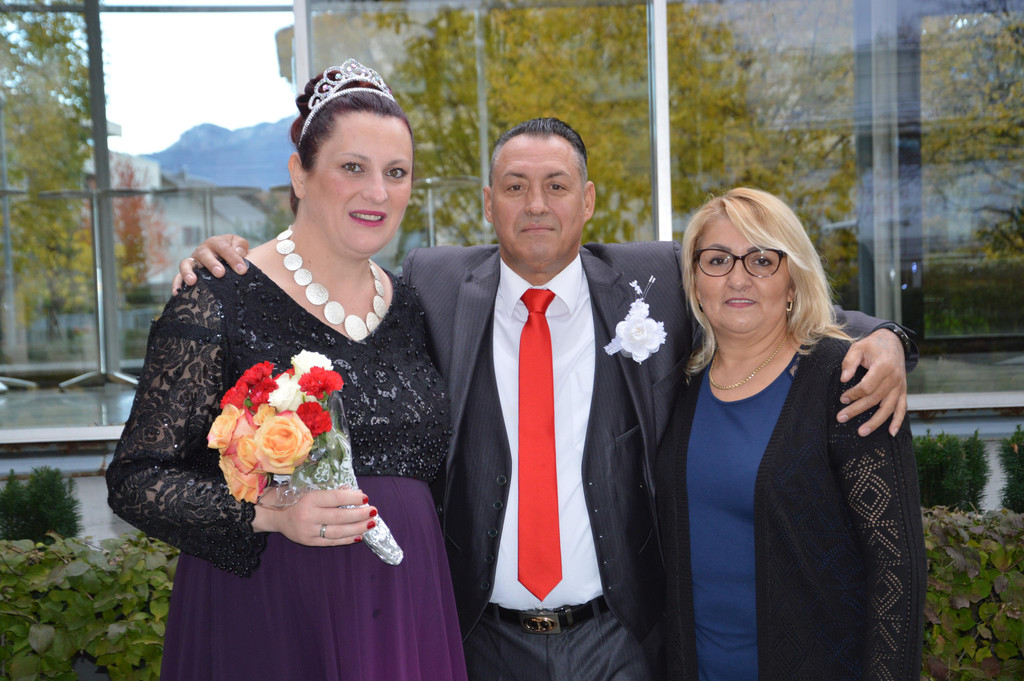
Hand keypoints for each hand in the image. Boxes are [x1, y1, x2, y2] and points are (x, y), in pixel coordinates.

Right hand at [172, 234, 250, 292]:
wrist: (226, 259)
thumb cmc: (234, 253)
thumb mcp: (239, 245)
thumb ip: (240, 246)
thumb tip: (239, 252)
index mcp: (216, 243)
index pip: (223, 248)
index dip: (233, 258)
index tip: (242, 270)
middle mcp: (202, 251)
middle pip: (204, 254)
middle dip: (212, 264)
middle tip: (220, 274)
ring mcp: (193, 262)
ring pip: (186, 264)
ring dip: (188, 272)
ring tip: (192, 281)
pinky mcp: (187, 273)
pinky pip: (178, 277)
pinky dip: (177, 284)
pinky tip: (178, 293)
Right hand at [252, 487, 376, 545]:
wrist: (278, 517)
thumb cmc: (299, 500)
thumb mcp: (312, 491)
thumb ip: (332, 492)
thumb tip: (356, 493)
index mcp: (310, 499)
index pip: (335, 498)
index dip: (351, 498)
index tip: (365, 498)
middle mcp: (309, 516)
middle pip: (339, 517)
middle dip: (359, 514)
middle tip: (373, 511)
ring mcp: (309, 531)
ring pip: (337, 531)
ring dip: (357, 528)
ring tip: (370, 524)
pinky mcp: (309, 542)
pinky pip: (331, 541)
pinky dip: (347, 539)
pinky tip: (359, 535)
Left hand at [838, 329, 907, 436]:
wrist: (894, 342)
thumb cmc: (873, 345)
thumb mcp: (858, 347)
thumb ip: (850, 362)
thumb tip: (843, 379)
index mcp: (883, 367)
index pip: (867, 387)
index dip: (853, 394)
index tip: (842, 399)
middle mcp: (894, 378)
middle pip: (874, 399)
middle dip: (856, 410)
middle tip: (841, 418)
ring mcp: (900, 386)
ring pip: (888, 408)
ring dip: (875, 422)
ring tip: (861, 432)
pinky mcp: (903, 390)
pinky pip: (902, 408)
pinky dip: (898, 421)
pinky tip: (892, 433)